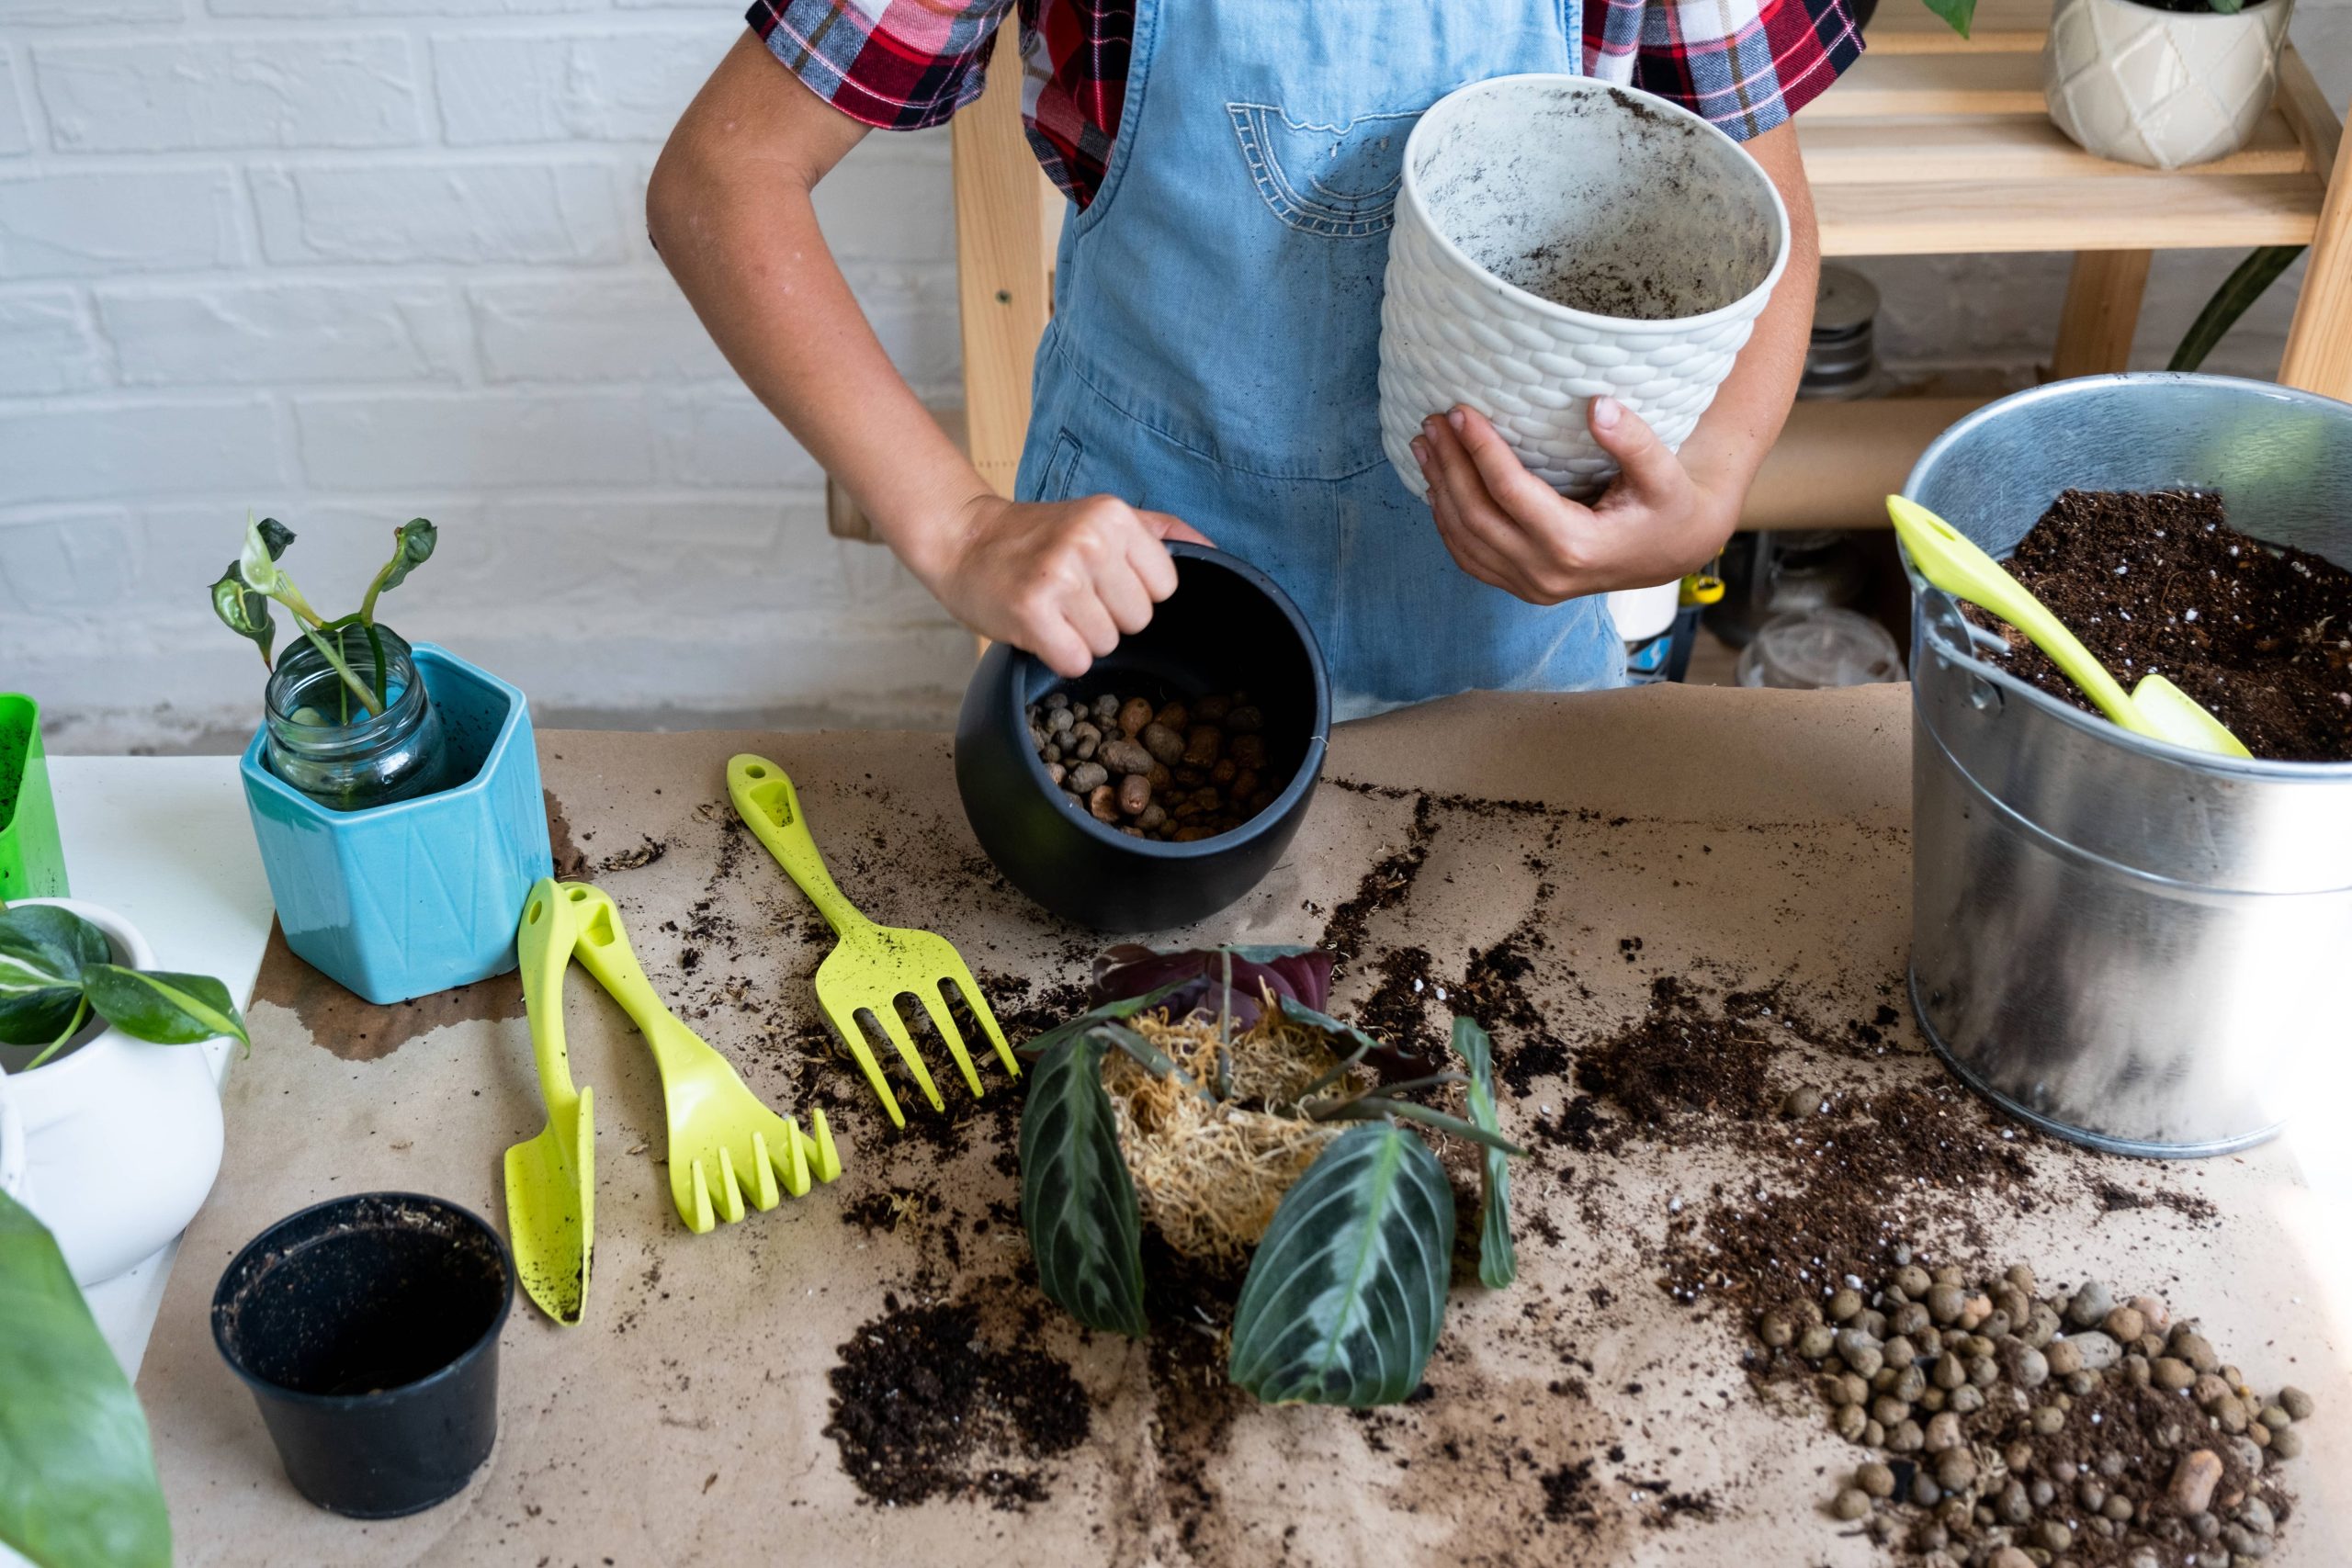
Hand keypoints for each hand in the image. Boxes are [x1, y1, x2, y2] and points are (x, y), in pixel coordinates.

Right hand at [915, 492, 1212, 676]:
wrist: (964, 539)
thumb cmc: (1037, 536)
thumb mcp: (1100, 516)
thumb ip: (1159, 531)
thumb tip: (1215, 551)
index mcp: (1115, 516)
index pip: (1165, 588)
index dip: (1134, 593)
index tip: (1100, 579)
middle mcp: (1091, 541)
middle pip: (1139, 621)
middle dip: (1108, 618)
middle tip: (1071, 595)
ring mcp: (1061, 576)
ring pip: (1107, 645)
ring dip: (1080, 638)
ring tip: (1053, 608)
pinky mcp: (1032, 611)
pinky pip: (1076, 661)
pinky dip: (1059, 655)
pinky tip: (1039, 628)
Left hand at [1410, 400, 1737, 604]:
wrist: (1671, 551)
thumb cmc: (1668, 506)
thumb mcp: (1664, 473)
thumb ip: (1633, 440)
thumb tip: (1598, 405)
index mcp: (1575, 545)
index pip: (1509, 491)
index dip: (1480, 448)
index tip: (1459, 412)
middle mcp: (1545, 572)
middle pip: (1476, 515)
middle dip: (1449, 465)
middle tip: (1432, 422)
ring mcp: (1531, 586)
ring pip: (1464, 539)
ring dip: (1439, 490)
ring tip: (1425, 446)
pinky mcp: (1523, 587)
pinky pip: (1471, 558)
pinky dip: (1447, 522)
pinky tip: (1437, 486)